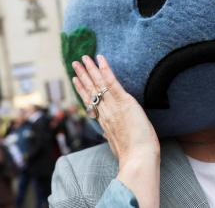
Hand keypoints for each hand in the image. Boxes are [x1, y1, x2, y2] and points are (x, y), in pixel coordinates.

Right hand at [72, 55, 160, 207]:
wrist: (139, 158)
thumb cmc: (133, 155)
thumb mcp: (117, 145)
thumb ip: (111, 137)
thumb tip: (106, 134)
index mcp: (104, 122)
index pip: (91, 102)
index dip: (82, 90)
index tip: (76, 80)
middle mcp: (105, 112)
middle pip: (91, 90)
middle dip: (82, 75)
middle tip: (75, 63)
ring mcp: (113, 106)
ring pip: (98, 84)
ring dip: (90, 69)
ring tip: (83, 58)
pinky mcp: (124, 102)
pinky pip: (112, 82)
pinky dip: (105, 69)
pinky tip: (100, 58)